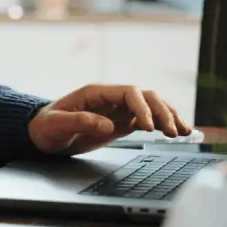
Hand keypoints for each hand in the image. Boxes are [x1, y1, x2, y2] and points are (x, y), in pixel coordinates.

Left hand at [27, 84, 191, 155]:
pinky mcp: (121, 122)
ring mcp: (117, 110)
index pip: (128, 92)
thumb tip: (107, 124)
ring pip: (150, 106)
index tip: (147, 127)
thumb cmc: (45, 127)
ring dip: (168, 116)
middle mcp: (110, 98)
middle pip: (145, 97)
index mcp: (96, 93)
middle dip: (162, 112)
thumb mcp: (56, 124)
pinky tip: (177, 133)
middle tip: (173, 132)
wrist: (42, 134)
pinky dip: (162, 125)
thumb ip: (79, 121)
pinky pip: (147, 120)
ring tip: (184, 131)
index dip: (141, 107)